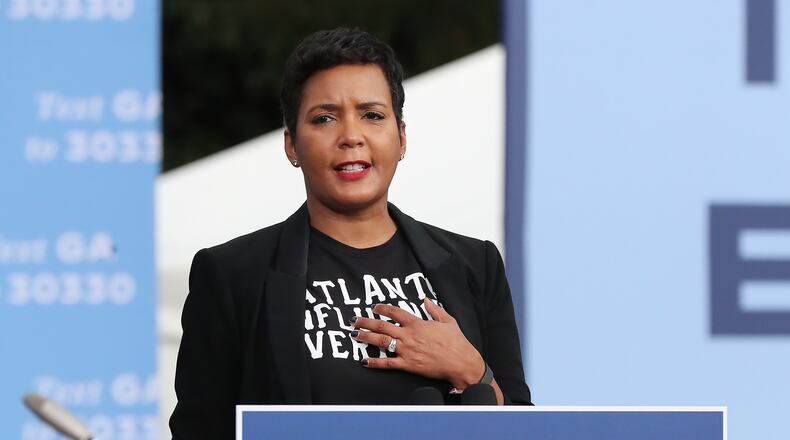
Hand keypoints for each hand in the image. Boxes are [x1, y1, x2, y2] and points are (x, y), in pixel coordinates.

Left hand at [350, 298, 484, 389]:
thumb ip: (435, 309)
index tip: (374, 307)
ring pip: (382, 342)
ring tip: (354, 335)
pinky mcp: (408, 365)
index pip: (395, 312)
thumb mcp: (448, 321)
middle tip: (354, 320)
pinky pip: (388, 363)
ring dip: (366, 337)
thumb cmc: (456, 342)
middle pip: (382, 326)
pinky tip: (364, 361)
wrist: (460, 362)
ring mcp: (407, 350)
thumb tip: (426, 299)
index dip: (382, 308)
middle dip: (366, 322)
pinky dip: (375, 362)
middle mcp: (409, 335)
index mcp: (418, 323)